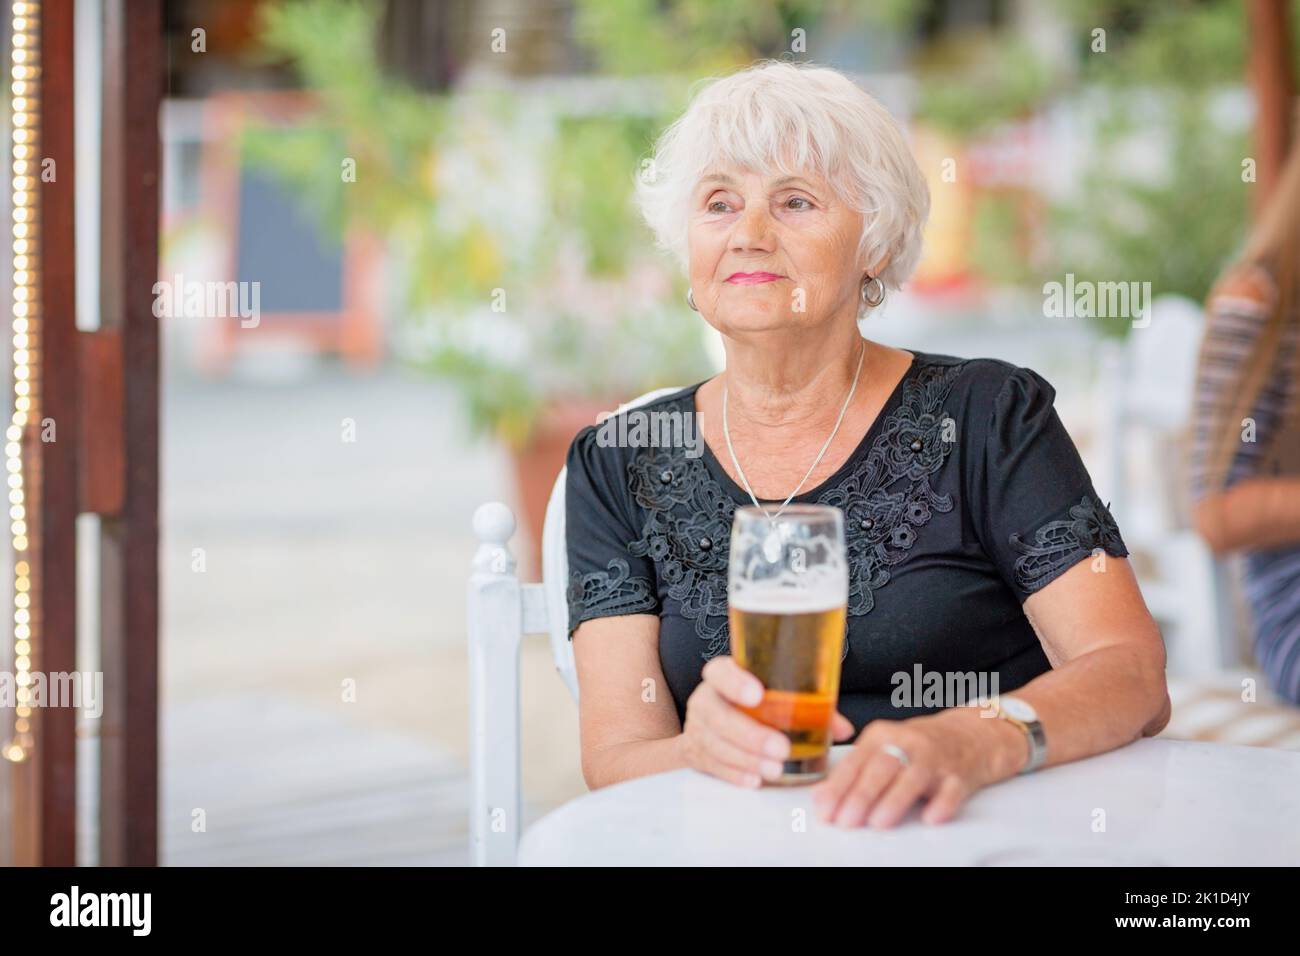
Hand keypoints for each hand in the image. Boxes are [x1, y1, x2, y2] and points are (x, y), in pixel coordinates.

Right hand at [681, 656, 855, 787]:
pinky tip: (754, 780)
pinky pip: (712, 765)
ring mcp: (697, 727)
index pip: (721, 673)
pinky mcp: (695, 752)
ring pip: (714, 744)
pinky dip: (734, 774)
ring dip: (746, 759)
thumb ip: (809, 706)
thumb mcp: (774, 694)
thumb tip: (842, 729)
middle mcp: (705, 698)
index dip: (735, 683)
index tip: (757, 695)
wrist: (711, 720)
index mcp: (722, 675)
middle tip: (781, 749)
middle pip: (717, 715)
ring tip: (774, 770)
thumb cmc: (751, 704)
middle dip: (750, 734)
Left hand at [810, 707, 1017, 827]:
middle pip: (881, 767)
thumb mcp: (880, 750)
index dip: (838, 787)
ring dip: (895, 799)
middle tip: (846, 821)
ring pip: (913, 776)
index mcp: (881, 735)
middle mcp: (907, 743)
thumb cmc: (916, 747)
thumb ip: (852, 772)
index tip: (825, 810)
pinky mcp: (960, 774)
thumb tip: (820, 798)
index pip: (855, 761)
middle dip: (861, 795)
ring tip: (879, 822)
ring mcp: (935, 758)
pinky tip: (931, 816)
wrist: (968, 735)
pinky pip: (953, 788)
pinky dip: (942, 803)